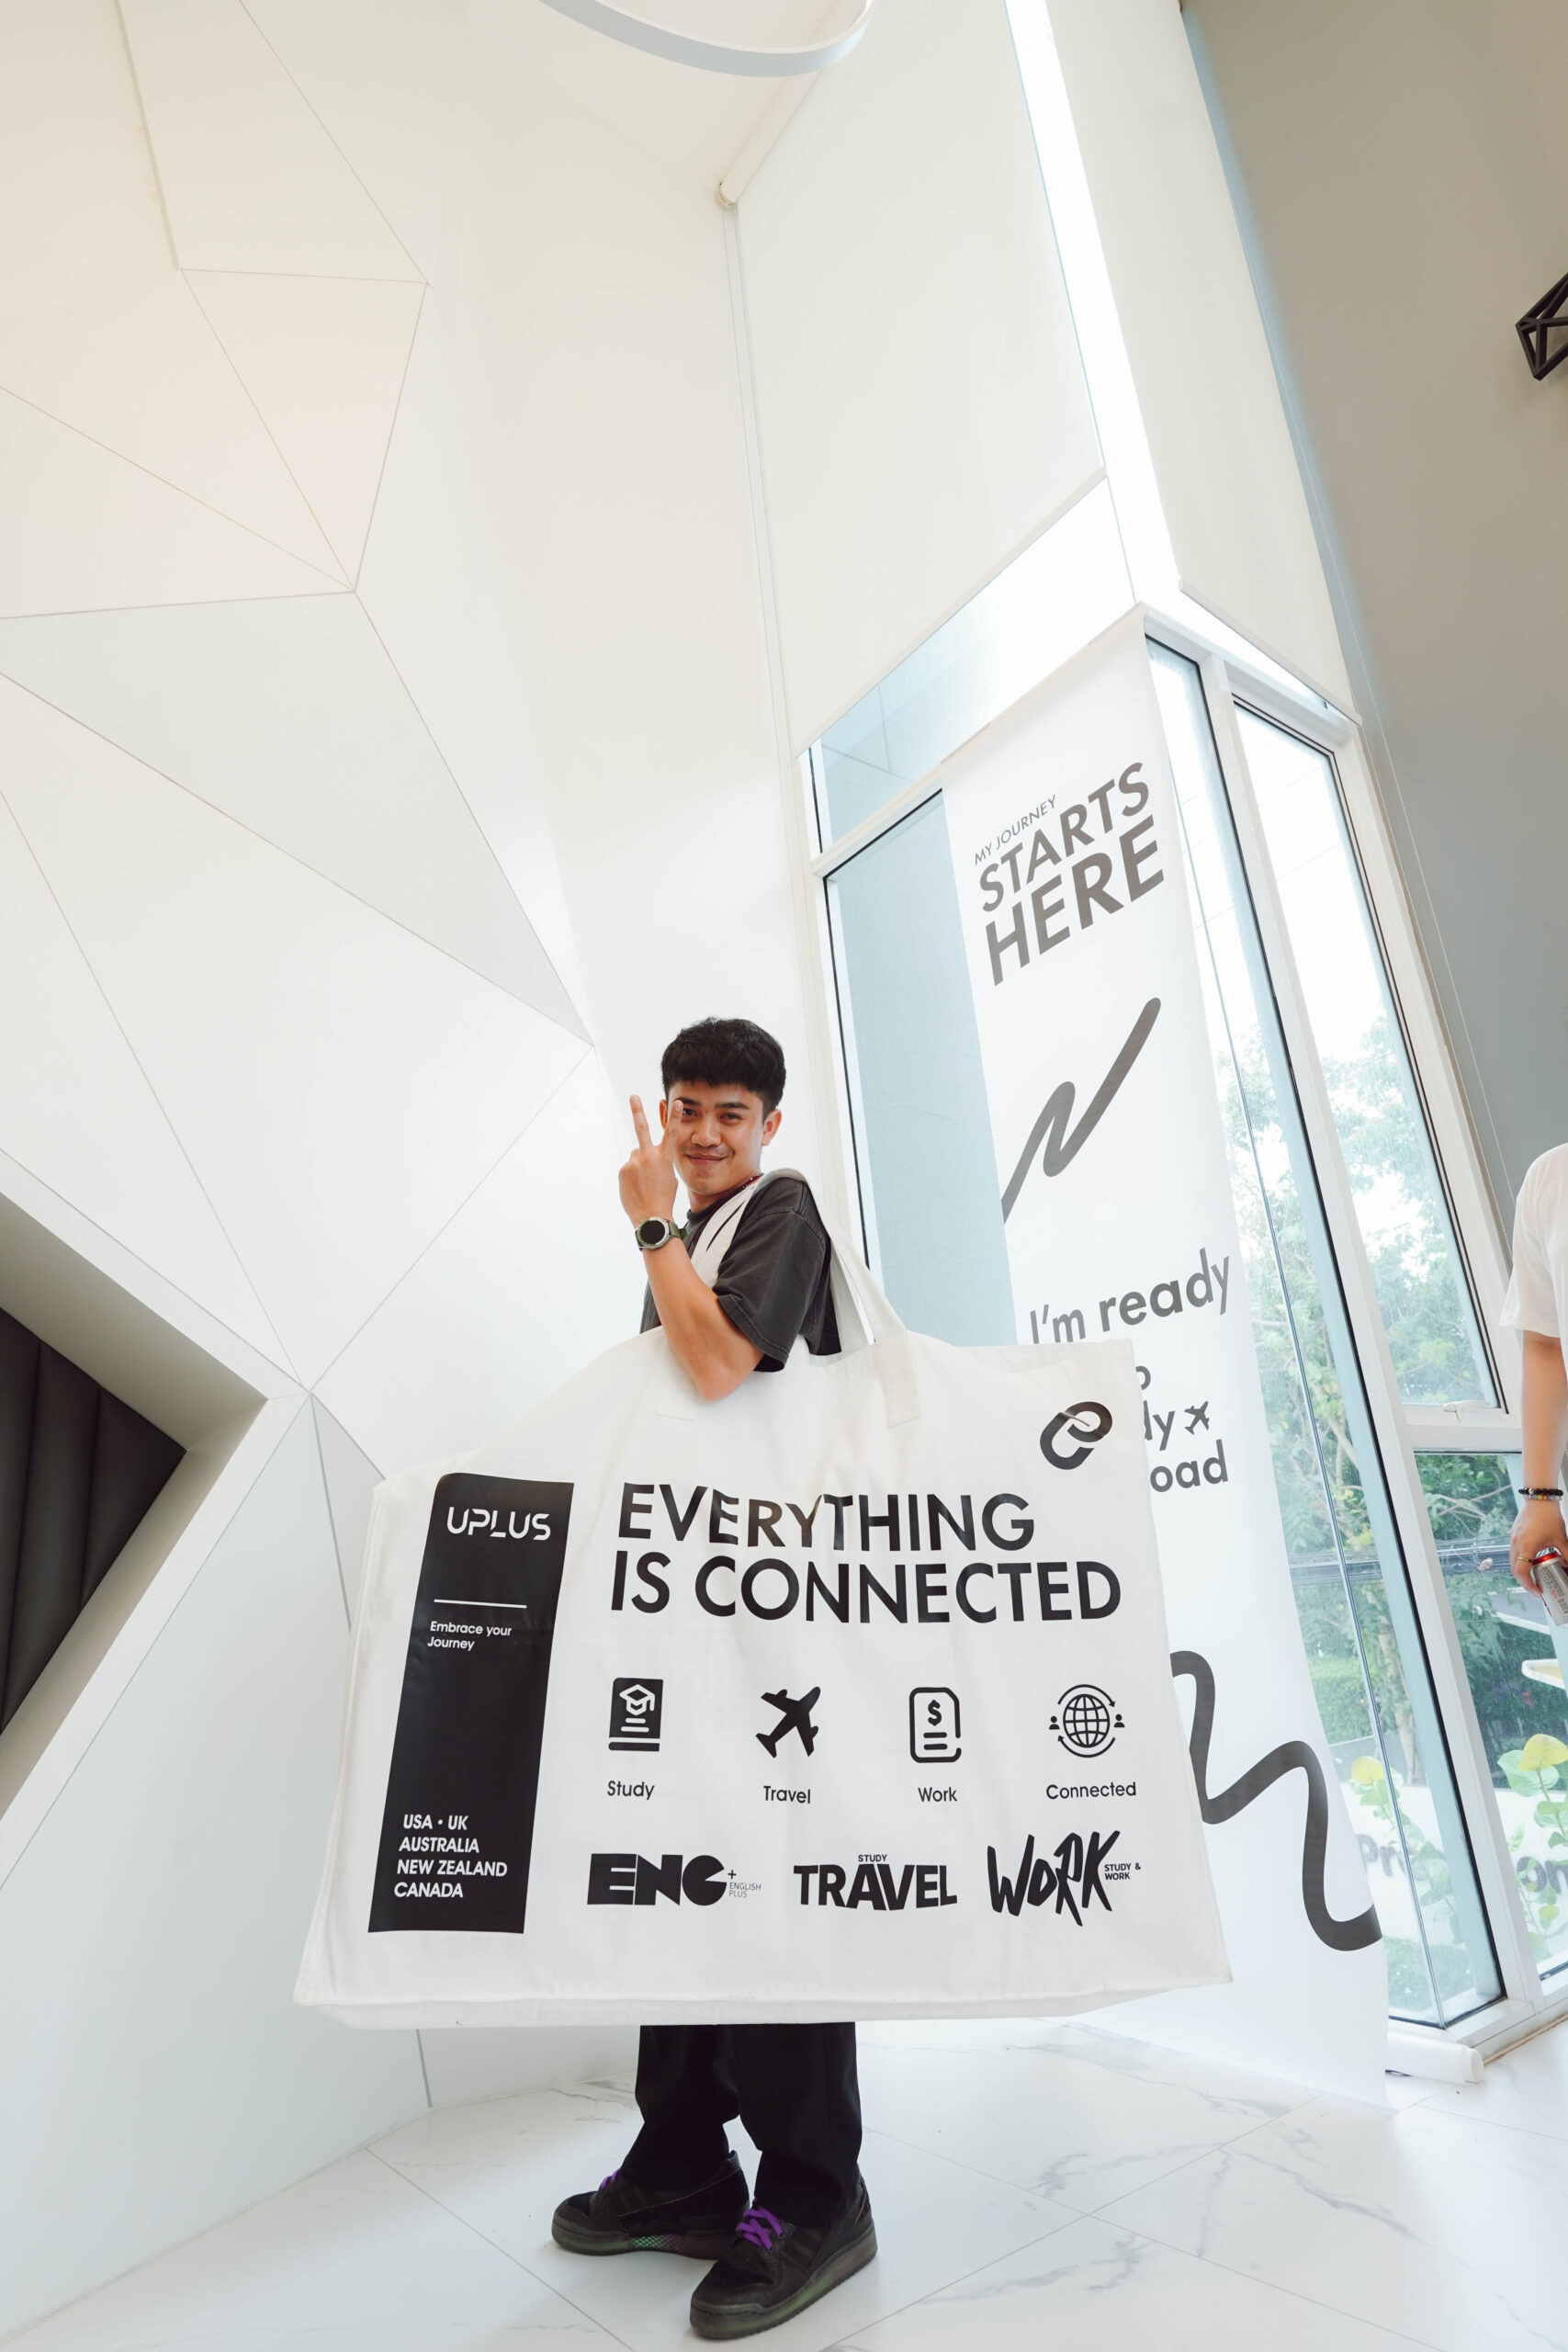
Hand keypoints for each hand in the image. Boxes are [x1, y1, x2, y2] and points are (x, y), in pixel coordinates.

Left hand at [618, 1094, 678, 1225]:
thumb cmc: (664, 1198)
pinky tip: (636, 1188)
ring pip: (635, 1157)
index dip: (674, 1117)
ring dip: (638, 1166)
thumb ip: (657, 1162)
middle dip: (638, 1111)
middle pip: (641, 1129)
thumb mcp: (669, 1177)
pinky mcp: (623, 1171)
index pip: (671, 1133)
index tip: (677, 1102)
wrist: (651, 1217)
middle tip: (633, 1096)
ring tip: (643, 1184)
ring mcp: (633, 1163)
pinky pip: (628, 1168)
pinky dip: (631, 1176)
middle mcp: (648, 1157)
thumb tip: (641, 1156)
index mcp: (664, 1159)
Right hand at [1510, 1496, 1567, 1590]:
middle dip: (1525, 1582)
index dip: (1528, 1585)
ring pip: (1513, 1562)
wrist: (1539, 1498)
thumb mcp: (1561, 1539)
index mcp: (1527, 1546)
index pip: (1521, 1572)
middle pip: (1515, 1570)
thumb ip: (1567, 1555)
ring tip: (1535, 1576)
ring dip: (1522, 1571)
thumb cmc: (1549, 1516)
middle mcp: (1516, 1544)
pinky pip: (1514, 1553)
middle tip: (1537, 1588)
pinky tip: (1533, 1560)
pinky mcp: (1514, 1536)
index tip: (1538, 1591)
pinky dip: (1521, 1561)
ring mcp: (1513, 1539)